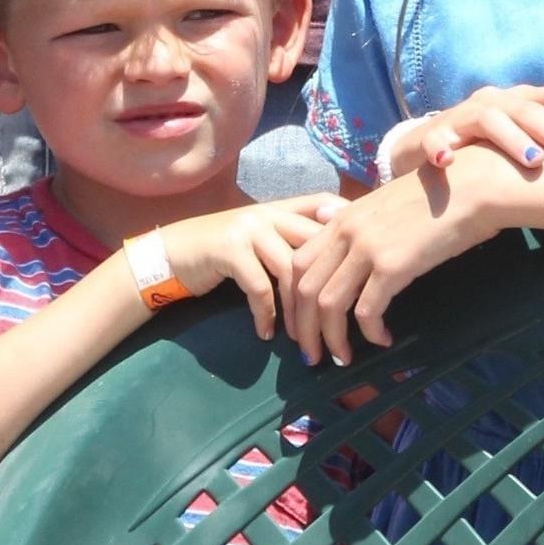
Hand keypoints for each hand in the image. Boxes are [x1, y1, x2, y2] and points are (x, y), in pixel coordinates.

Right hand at [163, 195, 342, 341]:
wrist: (173, 253)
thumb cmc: (222, 251)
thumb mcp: (259, 240)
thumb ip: (289, 243)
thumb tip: (333, 269)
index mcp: (280, 208)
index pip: (323, 203)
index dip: (349, 220)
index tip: (371, 248)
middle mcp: (269, 213)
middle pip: (314, 244)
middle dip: (330, 287)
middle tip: (342, 325)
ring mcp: (249, 229)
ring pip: (291, 270)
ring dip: (300, 312)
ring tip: (305, 341)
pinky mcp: (230, 249)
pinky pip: (260, 287)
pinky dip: (266, 314)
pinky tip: (266, 333)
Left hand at [289, 163, 498, 364]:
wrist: (472, 185)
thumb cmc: (436, 192)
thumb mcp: (385, 202)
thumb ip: (354, 218)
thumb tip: (325, 220)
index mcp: (342, 218)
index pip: (297, 263)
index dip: (294, 300)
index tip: (303, 326)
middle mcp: (346, 232)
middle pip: (305, 290)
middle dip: (304, 330)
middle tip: (313, 356)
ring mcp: (367, 248)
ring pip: (329, 305)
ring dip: (333, 339)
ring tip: (344, 359)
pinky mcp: (393, 265)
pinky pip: (367, 311)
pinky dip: (370, 333)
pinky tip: (383, 339)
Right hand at [386, 83, 543, 177]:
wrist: (427, 149)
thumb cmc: (485, 149)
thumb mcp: (517, 143)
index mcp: (517, 102)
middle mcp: (491, 102)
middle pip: (524, 108)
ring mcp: (460, 117)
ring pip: (488, 118)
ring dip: (512, 138)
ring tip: (533, 161)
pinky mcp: (431, 136)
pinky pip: (433, 140)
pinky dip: (441, 148)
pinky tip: (450, 162)